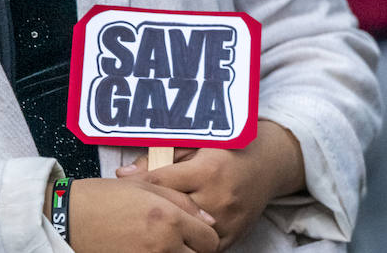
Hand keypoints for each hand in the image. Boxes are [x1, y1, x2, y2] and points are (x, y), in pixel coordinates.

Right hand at [54, 177, 218, 251]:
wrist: (69, 218)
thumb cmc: (102, 197)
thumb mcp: (143, 186)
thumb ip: (180, 200)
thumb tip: (209, 220)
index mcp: (169, 219)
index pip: (210, 239)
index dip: (205, 234)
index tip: (195, 230)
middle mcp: (164, 245)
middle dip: (196, 249)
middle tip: (181, 239)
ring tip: (165, 245)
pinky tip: (150, 249)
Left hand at [115, 122, 304, 248]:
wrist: (266, 165)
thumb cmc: (224, 150)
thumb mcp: (194, 144)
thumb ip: (159, 157)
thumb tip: (122, 175)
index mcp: (206, 170)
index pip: (160, 182)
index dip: (137, 185)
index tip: (120, 188)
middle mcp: (218, 198)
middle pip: (171, 210)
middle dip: (149, 209)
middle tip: (129, 209)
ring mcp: (227, 220)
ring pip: (186, 233)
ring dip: (168, 228)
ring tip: (148, 224)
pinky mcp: (234, 236)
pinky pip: (204, 247)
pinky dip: (188, 241)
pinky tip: (173, 234)